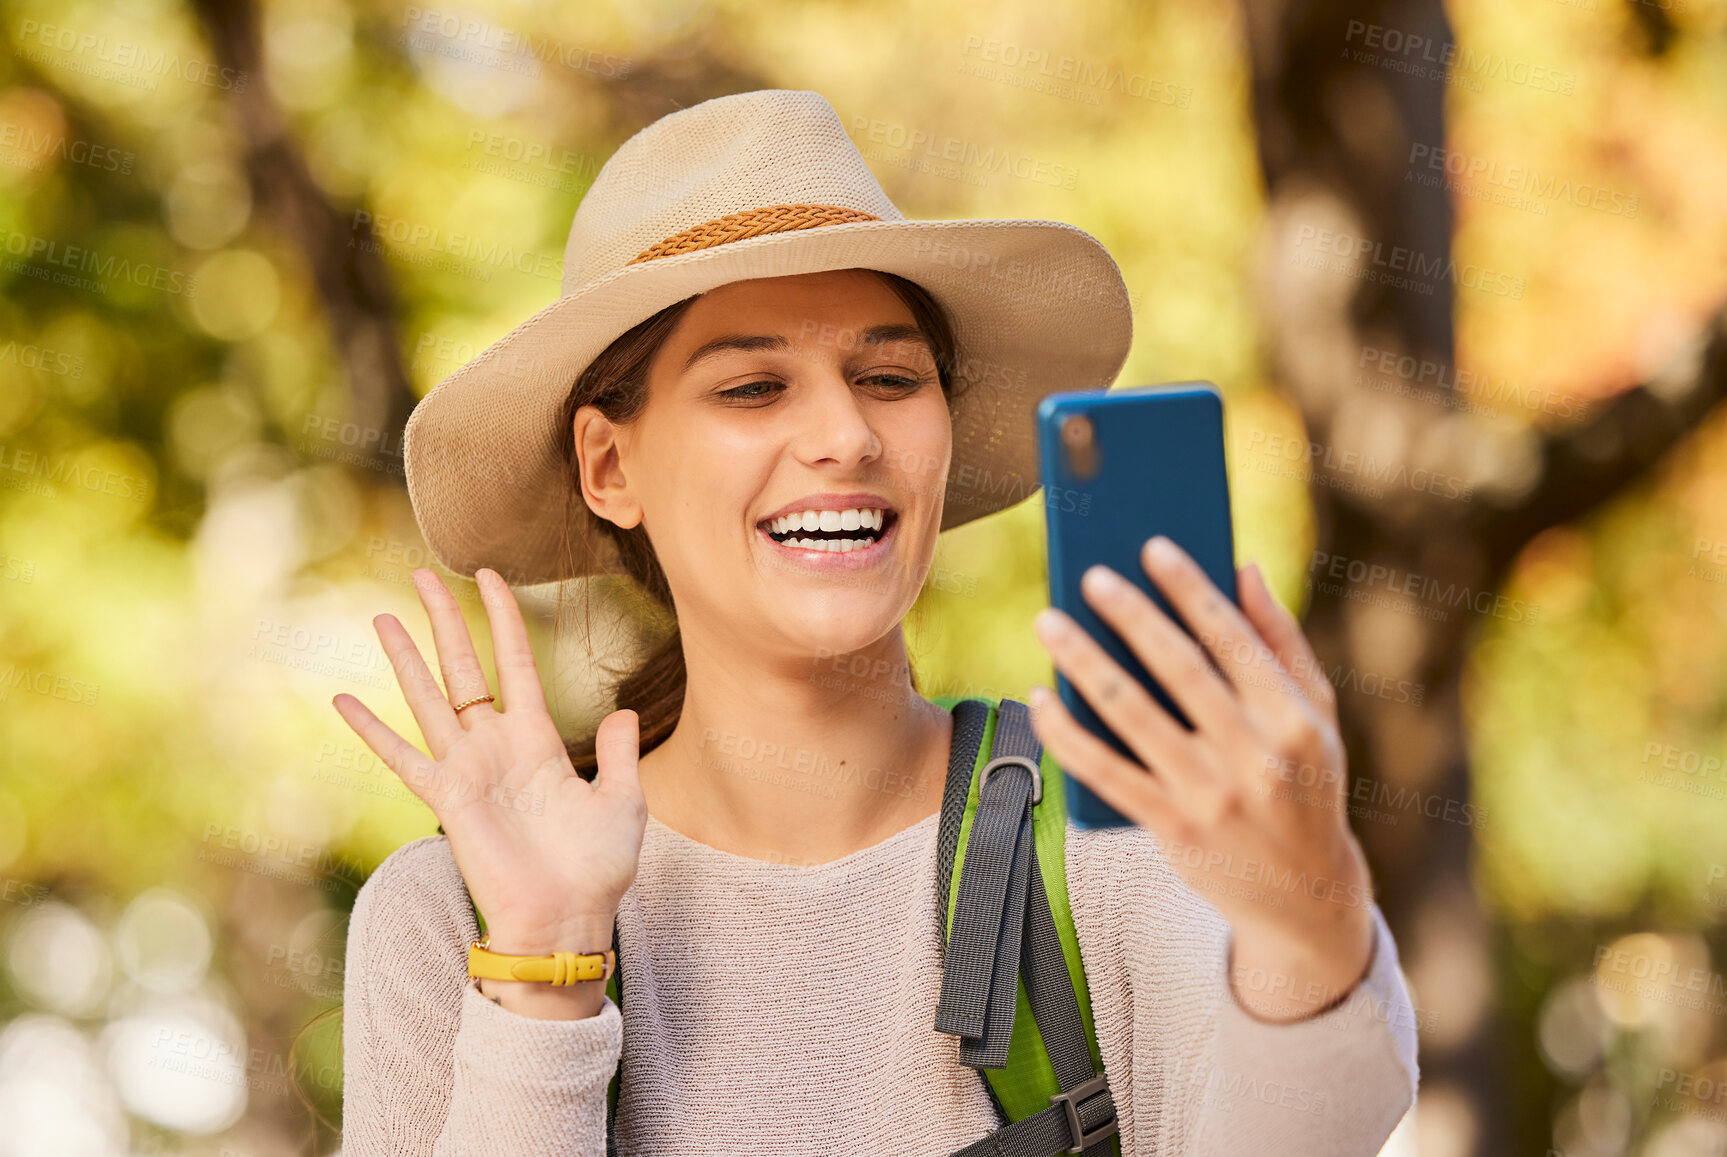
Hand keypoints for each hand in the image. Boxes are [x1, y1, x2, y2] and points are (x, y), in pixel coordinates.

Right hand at [332, 567, 646, 979]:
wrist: (568, 921)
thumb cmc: (597, 869)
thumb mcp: (623, 801)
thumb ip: (619, 753)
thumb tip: (622, 711)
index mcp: (539, 741)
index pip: (518, 662)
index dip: (504, 618)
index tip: (490, 576)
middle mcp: (497, 747)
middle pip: (464, 668)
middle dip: (445, 621)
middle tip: (423, 575)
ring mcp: (468, 771)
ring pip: (429, 699)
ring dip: (406, 657)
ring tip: (384, 615)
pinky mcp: (446, 800)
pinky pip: (402, 757)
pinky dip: (372, 730)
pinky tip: (343, 699)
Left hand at [1027, 537, 1374, 1022]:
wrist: (1305, 896)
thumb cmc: (1305, 785)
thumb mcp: (1316, 716)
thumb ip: (1282, 642)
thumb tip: (1243, 568)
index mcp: (1293, 719)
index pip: (1233, 639)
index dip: (1190, 590)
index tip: (1152, 548)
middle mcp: (1254, 756)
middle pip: (1178, 669)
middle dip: (1130, 616)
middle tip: (1090, 576)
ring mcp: (1210, 796)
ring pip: (1131, 716)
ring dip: (1083, 664)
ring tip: (1049, 623)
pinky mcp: (1172, 830)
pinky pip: (1105, 772)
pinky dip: (1067, 734)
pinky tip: (1040, 700)